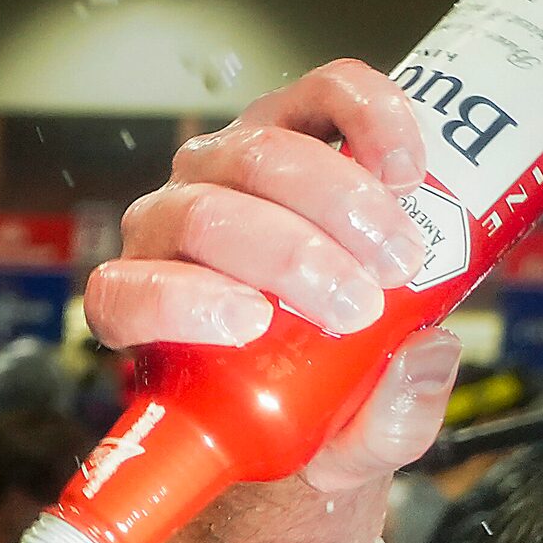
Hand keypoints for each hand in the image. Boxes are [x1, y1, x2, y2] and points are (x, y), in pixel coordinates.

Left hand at [86, 59, 461, 491]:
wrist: (326, 340)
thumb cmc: (306, 396)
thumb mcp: (340, 446)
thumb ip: (381, 428)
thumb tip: (419, 360)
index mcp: (143, 310)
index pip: (123, 295)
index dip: (174, 302)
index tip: (252, 324)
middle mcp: (166, 229)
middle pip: (204, 219)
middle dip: (290, 256)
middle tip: (363, 302)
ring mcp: (220, 165)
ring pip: (258, 155)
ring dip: (338, 201)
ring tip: (402, 254)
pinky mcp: (285, 117)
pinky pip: (320, 95)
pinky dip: (369, 117)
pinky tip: (409, 165)